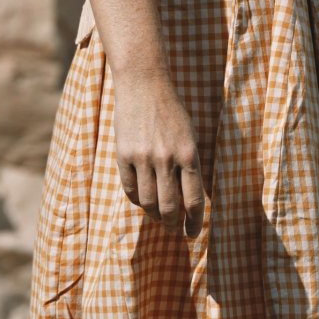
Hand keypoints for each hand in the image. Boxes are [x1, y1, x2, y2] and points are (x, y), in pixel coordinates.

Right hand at [113, 72, 205, 237]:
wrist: (144, 84)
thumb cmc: (171, 111)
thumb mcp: (190, 136)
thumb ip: (190, 166)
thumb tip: (190, 201)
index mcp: (188, 154)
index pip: (194, 200)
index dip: (194, 223)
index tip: (192, 234)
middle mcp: (166, 158)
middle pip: (169, 208)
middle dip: (172, 224)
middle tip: (173, 229)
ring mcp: (143, 157)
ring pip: (148, 203)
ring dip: (154, 216)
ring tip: (158, 217)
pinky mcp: (123, 155)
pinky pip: (130, 190)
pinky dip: (137, 200)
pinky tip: (142, 200)